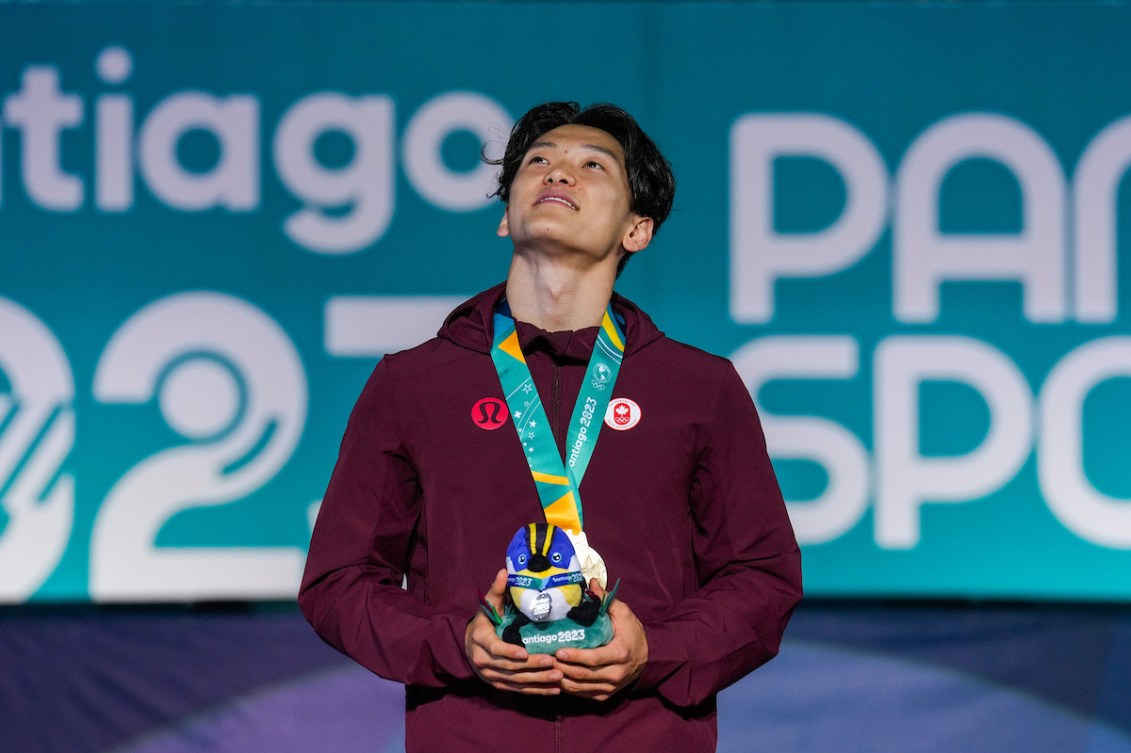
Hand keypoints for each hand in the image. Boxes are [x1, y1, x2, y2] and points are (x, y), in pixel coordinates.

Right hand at [464, 568, 561, 694]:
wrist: (467, 645)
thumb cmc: (484, 621)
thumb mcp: (488, 604)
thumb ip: (497, 590)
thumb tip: (504, 571)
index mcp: (480, 640)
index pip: (495, 648)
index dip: (509, 652)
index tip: (525, 653)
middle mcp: (484, 661)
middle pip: (510, 667)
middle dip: (532, 666)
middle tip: (552, 662)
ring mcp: (491, 675)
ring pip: (517, 681)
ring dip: (538, 681)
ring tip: (558, 677)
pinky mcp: (500, 685)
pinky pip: (519, 690)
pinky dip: (537, 691)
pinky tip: (554, 690)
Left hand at [553, 579, 647, 700]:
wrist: (649, 657)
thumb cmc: (632, 633)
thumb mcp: (624, 614)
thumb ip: (607, 600)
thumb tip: (591, 584)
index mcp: (620, 654)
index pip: (593, 658)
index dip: (574, 656)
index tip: (558, 651)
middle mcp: (615, 674)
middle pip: (583, 675)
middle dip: (561, 668)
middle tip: (545, 659)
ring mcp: (610, 687)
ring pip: (580, 687)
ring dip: (561, 679)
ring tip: (547, 668)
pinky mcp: (605, 695)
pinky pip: (583, 694)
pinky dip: (568, 688)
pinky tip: (557, 677)